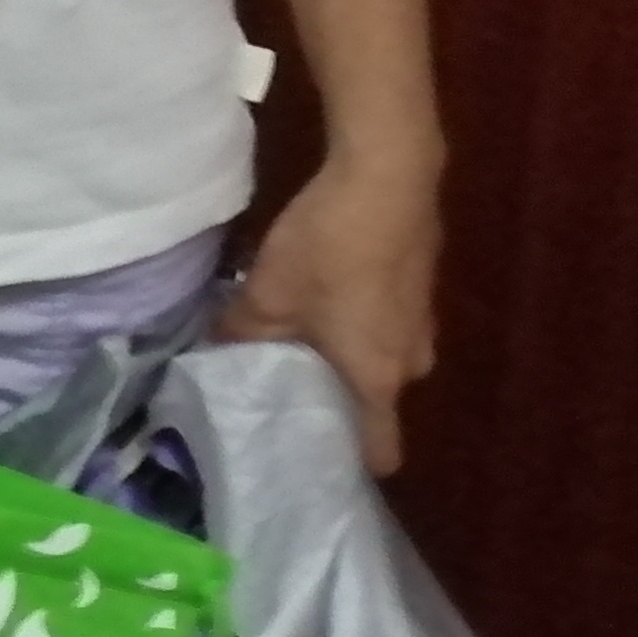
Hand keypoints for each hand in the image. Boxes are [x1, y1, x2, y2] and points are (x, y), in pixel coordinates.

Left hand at [218, 152, 440, 474]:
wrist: (387, 175)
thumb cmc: (329, 248)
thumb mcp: (267, 293)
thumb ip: (240, 333)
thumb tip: (215, 354)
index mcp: (379, 379)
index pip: (380, 451)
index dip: (344, 461)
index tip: (303, 455)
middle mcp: (411, 363)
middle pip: (373, 403)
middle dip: (330, 399)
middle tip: (278, 388)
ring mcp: (422, 324)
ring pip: (377, 360)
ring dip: (342, 356)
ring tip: (291, 341)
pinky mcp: (419, 288)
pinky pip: (385, 326)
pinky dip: (356, 323)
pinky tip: (321, 298)